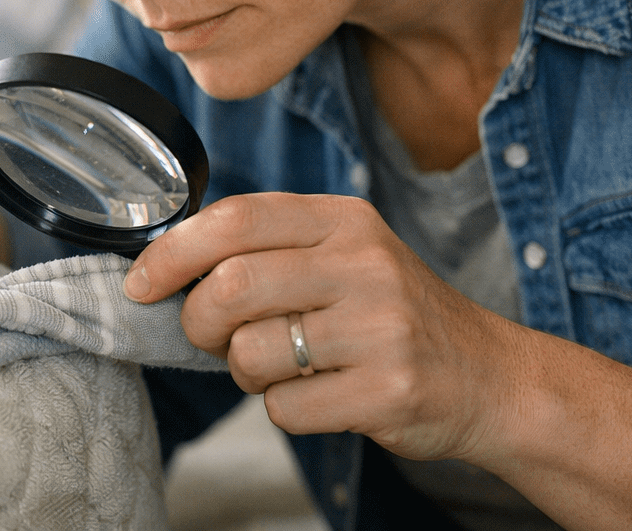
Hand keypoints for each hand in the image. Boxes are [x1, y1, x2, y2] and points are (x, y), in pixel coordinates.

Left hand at [122, 191, 525, 462]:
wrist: (490, 376)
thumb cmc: (393, 314)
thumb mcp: (344, 255)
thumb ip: (268, 248)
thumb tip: (165, 265)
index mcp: (344, 220)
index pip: (233, 220)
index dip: (172, 252)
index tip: (141, 283)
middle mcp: (364, 264)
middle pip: (230, 286)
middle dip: (198, 321)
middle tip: (209, 336)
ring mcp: (380, 328)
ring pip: (250, 352)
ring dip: (244, 371)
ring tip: (280, 367)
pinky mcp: (387, 390)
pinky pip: (285, 408)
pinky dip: (283, 410)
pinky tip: (320, 395)